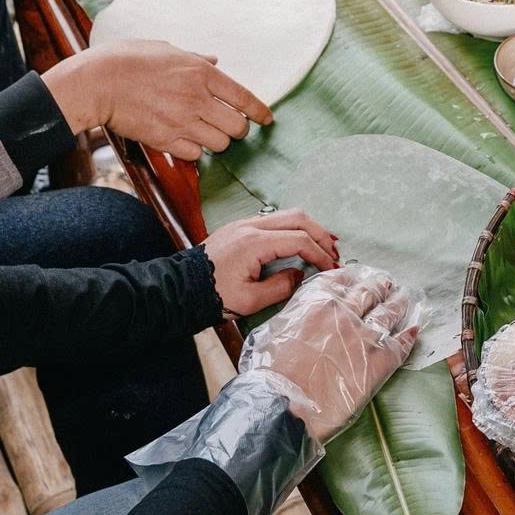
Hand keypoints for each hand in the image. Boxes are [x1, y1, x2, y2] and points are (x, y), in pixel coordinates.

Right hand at [44, 36, 272, 158]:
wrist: (97, 82)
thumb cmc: (128, 59)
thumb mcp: (166, 49)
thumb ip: (195, 58)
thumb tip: (215, 60)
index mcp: (200, 73)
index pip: (244, 98)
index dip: (260, 112)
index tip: (266, 120)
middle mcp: (197, 98)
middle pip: (237, 128)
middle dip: (236, 130)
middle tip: (226, 126)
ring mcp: (181, 121)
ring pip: (219, 145)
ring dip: (215, 141)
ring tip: (203, 133)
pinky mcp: (164, 140)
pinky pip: (194, 154)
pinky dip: (193, 151)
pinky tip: (184, 140)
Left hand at [205, 210, 341, 316]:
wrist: (181, 288)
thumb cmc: (213, 296)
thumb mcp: (250, 300)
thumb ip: (280, 287)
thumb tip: (299, 274)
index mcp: (254, 243)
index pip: (298, 240)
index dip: (319, 253)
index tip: (331, 268)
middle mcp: (251, 226)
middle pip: (297, 217)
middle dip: (320, 233)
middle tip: (334, 252)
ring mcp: (244, 223)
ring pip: (286, 214)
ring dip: (307, 228)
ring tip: (321, 246)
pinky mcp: (239, 227)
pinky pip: (273, 220)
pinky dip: (292, 228)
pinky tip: (298, 243)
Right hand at [237, 266, 418, 440]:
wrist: (283, 405)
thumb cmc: (269, 374)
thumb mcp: (272, 331)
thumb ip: (293, 316)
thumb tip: (301, 313)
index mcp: (316, 301)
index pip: (341, 279)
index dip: (353, 277)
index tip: (359, 277)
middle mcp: (343, 311)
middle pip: (369, 291)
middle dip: (380, 285)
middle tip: (388, 282)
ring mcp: (364, 335)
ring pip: (389, 311)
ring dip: (399, 303)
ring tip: (405, 297)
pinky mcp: (379, 361)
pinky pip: (401, 343)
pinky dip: (410, 335)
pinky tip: (414, 330)